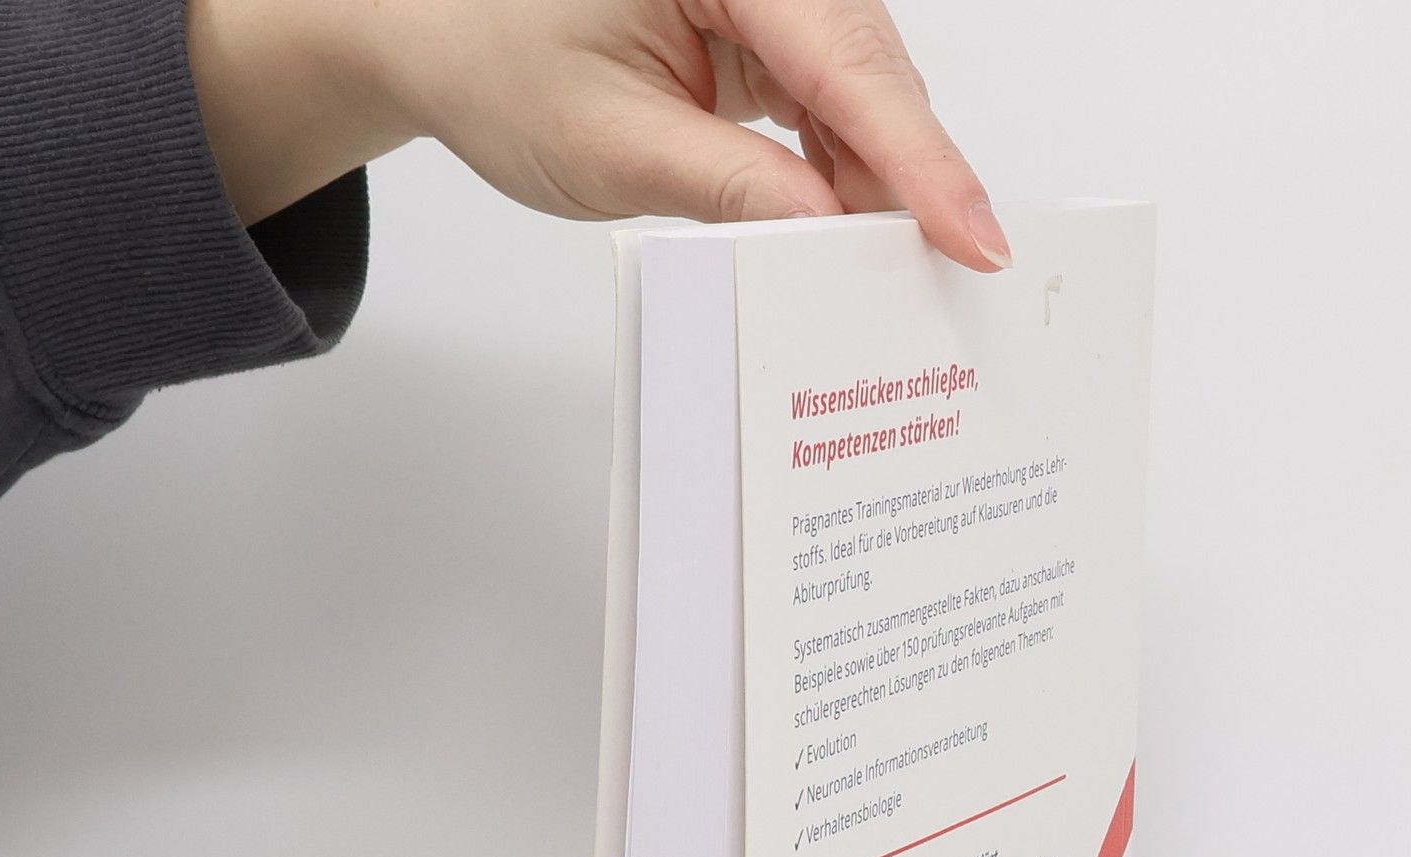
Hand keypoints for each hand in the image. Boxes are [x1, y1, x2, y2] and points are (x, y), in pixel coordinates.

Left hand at [186, 0, 1010, 270]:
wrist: (437, 33)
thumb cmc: (493, 62)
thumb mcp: (611, 147)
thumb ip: (733, 189)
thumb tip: (835, 238)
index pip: (844, 60)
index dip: (919, 159)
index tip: (973, 236)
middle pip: (870, 68)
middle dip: (910, 176)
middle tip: (953, 278)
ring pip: (861, 87)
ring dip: (878, 181)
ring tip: (888, 271)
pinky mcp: (764, 25)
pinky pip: (830, 97)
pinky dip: (842, 168)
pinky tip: (847, 231)